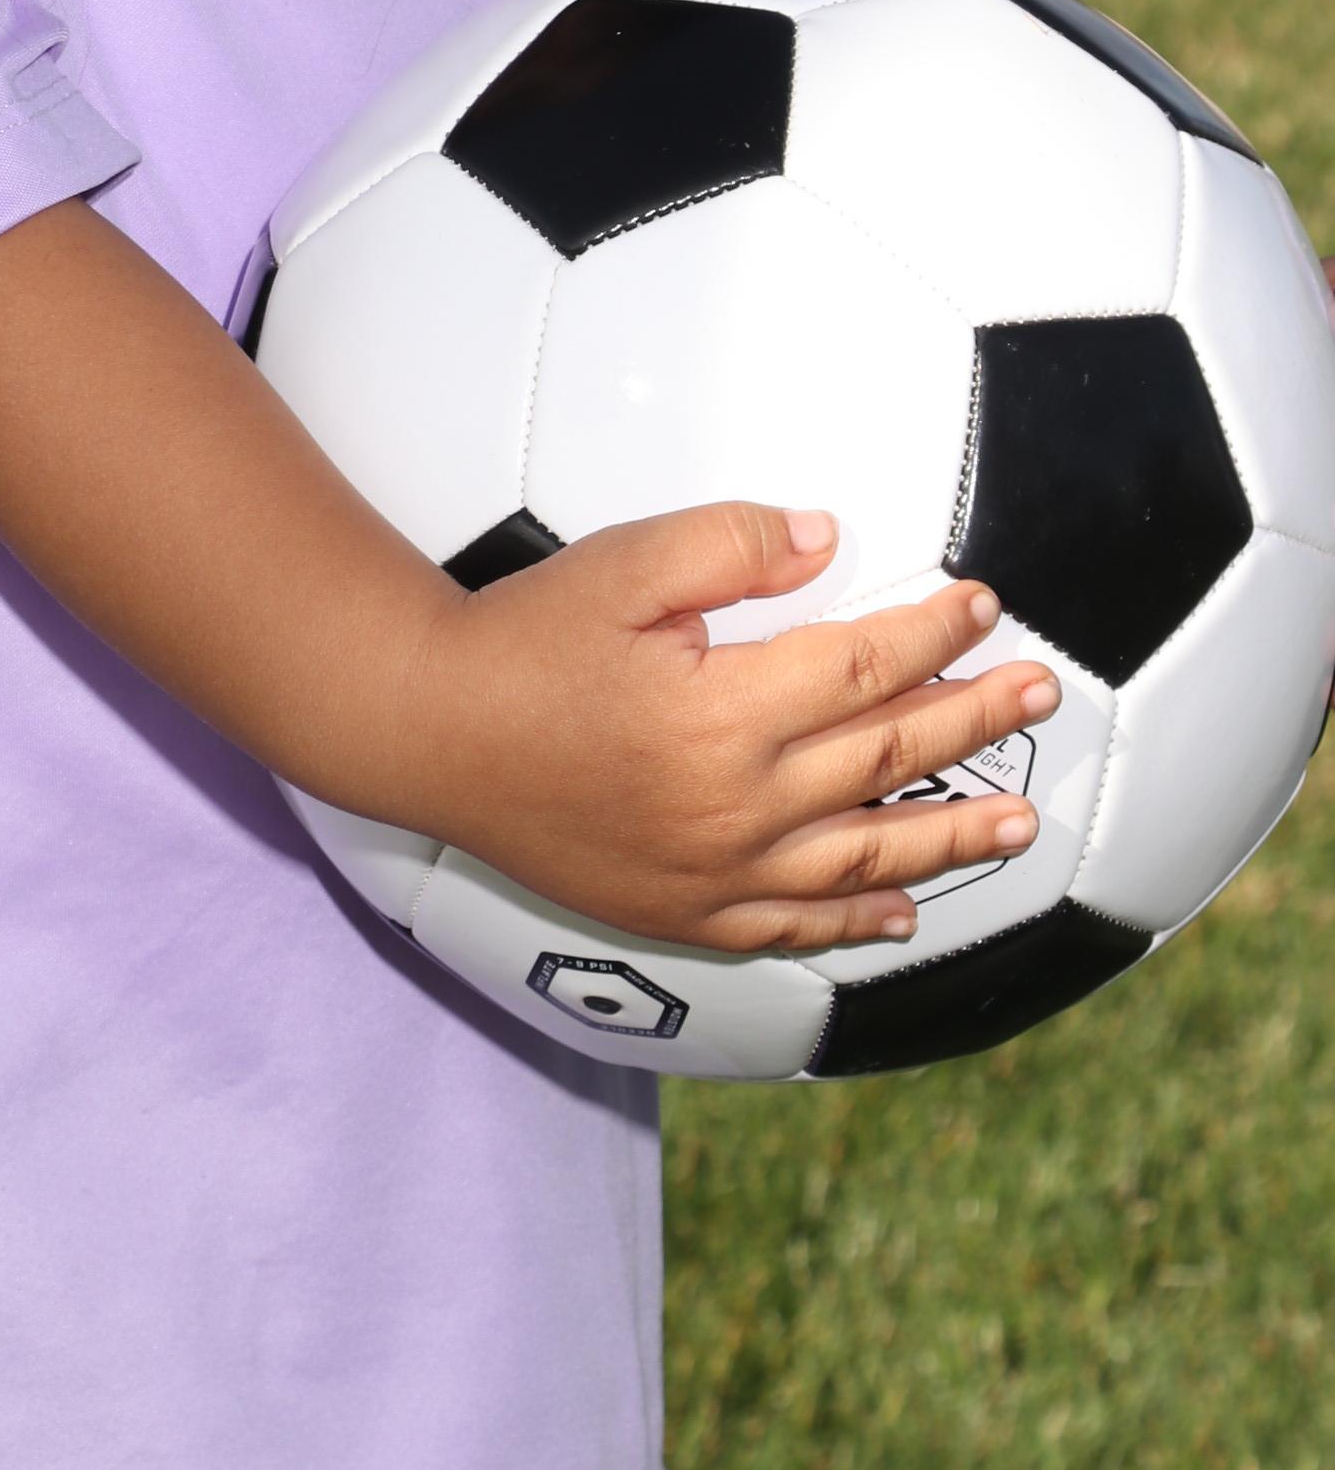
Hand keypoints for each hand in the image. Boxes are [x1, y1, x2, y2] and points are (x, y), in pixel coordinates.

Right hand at [407, 503, 1060, 955]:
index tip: (983, 605)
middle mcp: (736, 803)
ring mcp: (713, 871)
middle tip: (1041, 694)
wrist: (428, 731)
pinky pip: (792, 929)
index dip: (935, 632)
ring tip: (1020, 819)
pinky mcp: (681, 912)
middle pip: (887, 760)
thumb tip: (825, 540)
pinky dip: (856, 924)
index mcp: (726, 711)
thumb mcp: (621, 565)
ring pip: (863, 860)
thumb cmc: (522, 638)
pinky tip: (903, 913)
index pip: (866, 667)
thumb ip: (727, 543)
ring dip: (951, 838)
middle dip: (975, 720)